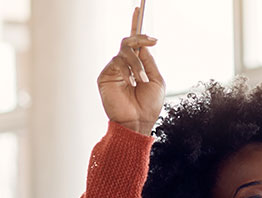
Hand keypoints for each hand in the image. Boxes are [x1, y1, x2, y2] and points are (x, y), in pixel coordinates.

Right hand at [97, 7, 162, 135]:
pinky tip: (131, 83)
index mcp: (137, 65)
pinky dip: (127, 71)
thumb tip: (142, 45)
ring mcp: (114, 70)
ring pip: (124, 51)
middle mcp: (124, 65)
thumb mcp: (156, 79)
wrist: (138, 122)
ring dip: (137, 64)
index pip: (135, 42)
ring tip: (142, 80)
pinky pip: (116, 63)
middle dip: (141, 38)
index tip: (139, 9)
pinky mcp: (105, 76)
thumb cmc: (148, 105)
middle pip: (129, 41)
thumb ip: (148, 61)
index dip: (136, 25)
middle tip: (152, 41)